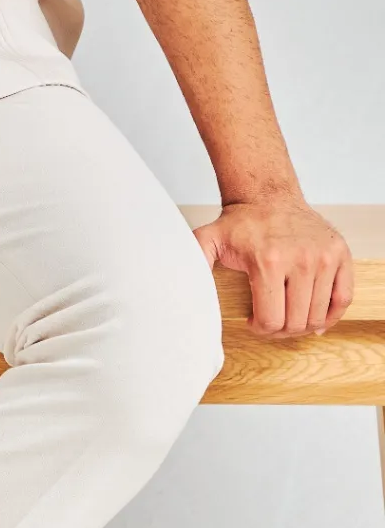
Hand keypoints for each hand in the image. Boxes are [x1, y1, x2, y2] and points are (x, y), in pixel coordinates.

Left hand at [191, 197, 353, 337]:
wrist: (268, 196)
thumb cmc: (241, 223)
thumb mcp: (209, 239)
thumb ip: (195, 260)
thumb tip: (184, 284)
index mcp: (268, 261)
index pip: (271, 320)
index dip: (261, 329)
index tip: (255, 322)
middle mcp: (300, 259)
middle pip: (296, 322)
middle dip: (281, 330)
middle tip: (272, 322)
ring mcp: (324, 257)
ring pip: (318, 314)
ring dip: (303, 324)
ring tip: (289, 316)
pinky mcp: (341, 254)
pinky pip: (343, 299)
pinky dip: (331, 315)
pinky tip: (316, 317)